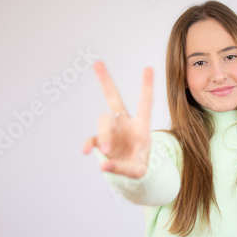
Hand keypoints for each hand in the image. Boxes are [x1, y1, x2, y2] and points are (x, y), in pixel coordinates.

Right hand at [82, 61, 153, 178]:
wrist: (128, 173)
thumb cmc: (138, 166)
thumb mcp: (139, 171)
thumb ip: (124, 168)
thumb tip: (103, 164)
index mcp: (141, 126)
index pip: (145, 103)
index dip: (146, 87)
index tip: (149, 68)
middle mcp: (124, 124)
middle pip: (114, 99)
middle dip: (106, 81)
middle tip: (98, 63)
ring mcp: (111, 131)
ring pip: (104, 122)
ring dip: (104, 134)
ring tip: (107, 149)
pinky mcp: (100, 142)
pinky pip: (92, 139)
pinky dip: (89, 145)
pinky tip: (87, 151)